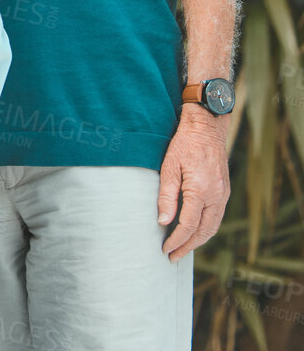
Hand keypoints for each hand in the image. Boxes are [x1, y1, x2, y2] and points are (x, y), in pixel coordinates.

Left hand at [159, 104, 230, 260]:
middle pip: (203, 232)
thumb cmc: (183, 144)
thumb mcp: (168, 167)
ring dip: (198, 241)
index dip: (176, 240)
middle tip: (172, 257)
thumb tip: (163, 222)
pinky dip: (206, 230)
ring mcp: (223, 194)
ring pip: (213, 227)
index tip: (164, 249)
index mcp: (200, 191)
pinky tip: (195, 232)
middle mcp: (216, 196)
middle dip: (188, 247)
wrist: (206, 128)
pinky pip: (216, 217)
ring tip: (182, 249)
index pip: (188, 226)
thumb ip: (166, 196)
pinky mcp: (224, 191)